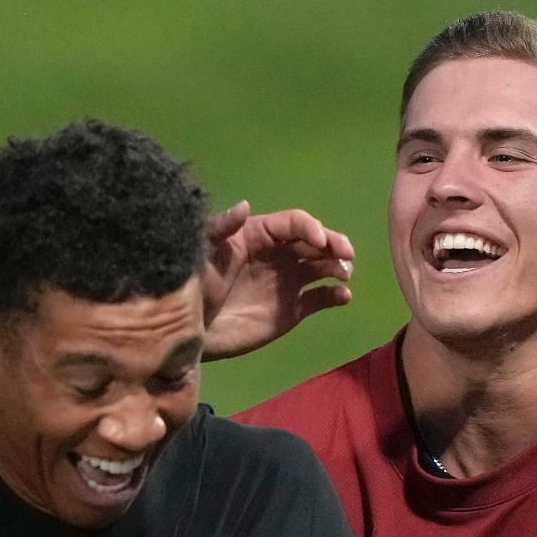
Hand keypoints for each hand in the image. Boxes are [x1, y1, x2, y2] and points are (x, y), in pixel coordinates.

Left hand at [201, 201, 354, 360]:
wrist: (190, 332)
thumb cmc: (192, 287)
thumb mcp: (202, 253)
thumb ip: (221, 228)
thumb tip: (246, 205)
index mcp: (258, 235)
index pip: (293, 223)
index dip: (310, 227)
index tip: (318, 240)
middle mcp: (278, 255)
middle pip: (314, 242)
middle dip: (333, 243)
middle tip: (346, 253)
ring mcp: (287, 282)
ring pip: (322, 267)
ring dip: (338, 266)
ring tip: (344, 273)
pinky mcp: (292, 310)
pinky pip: (320, 298)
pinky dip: (335, 295)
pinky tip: (343, 296)